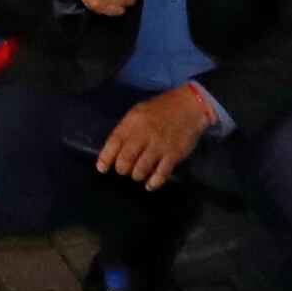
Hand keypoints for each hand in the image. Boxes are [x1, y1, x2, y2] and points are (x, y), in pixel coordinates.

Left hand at [93, 83, 215, 187]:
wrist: (189, 106)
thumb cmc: (161, 108)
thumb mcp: (139, 111)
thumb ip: (127, 129)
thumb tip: (114, 149)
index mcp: (133, 122)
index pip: (113, 143)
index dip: (105, 158)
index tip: (102, 168)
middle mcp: (144, 135)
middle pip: (125, 160)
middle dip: (122, 169)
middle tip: (124, 170)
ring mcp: (159, 146)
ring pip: (140, 170)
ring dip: (137, 176)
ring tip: (138, 174)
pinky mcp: (173, 155)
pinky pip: (160, 174)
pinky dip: (153, 182)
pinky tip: (150, 184)